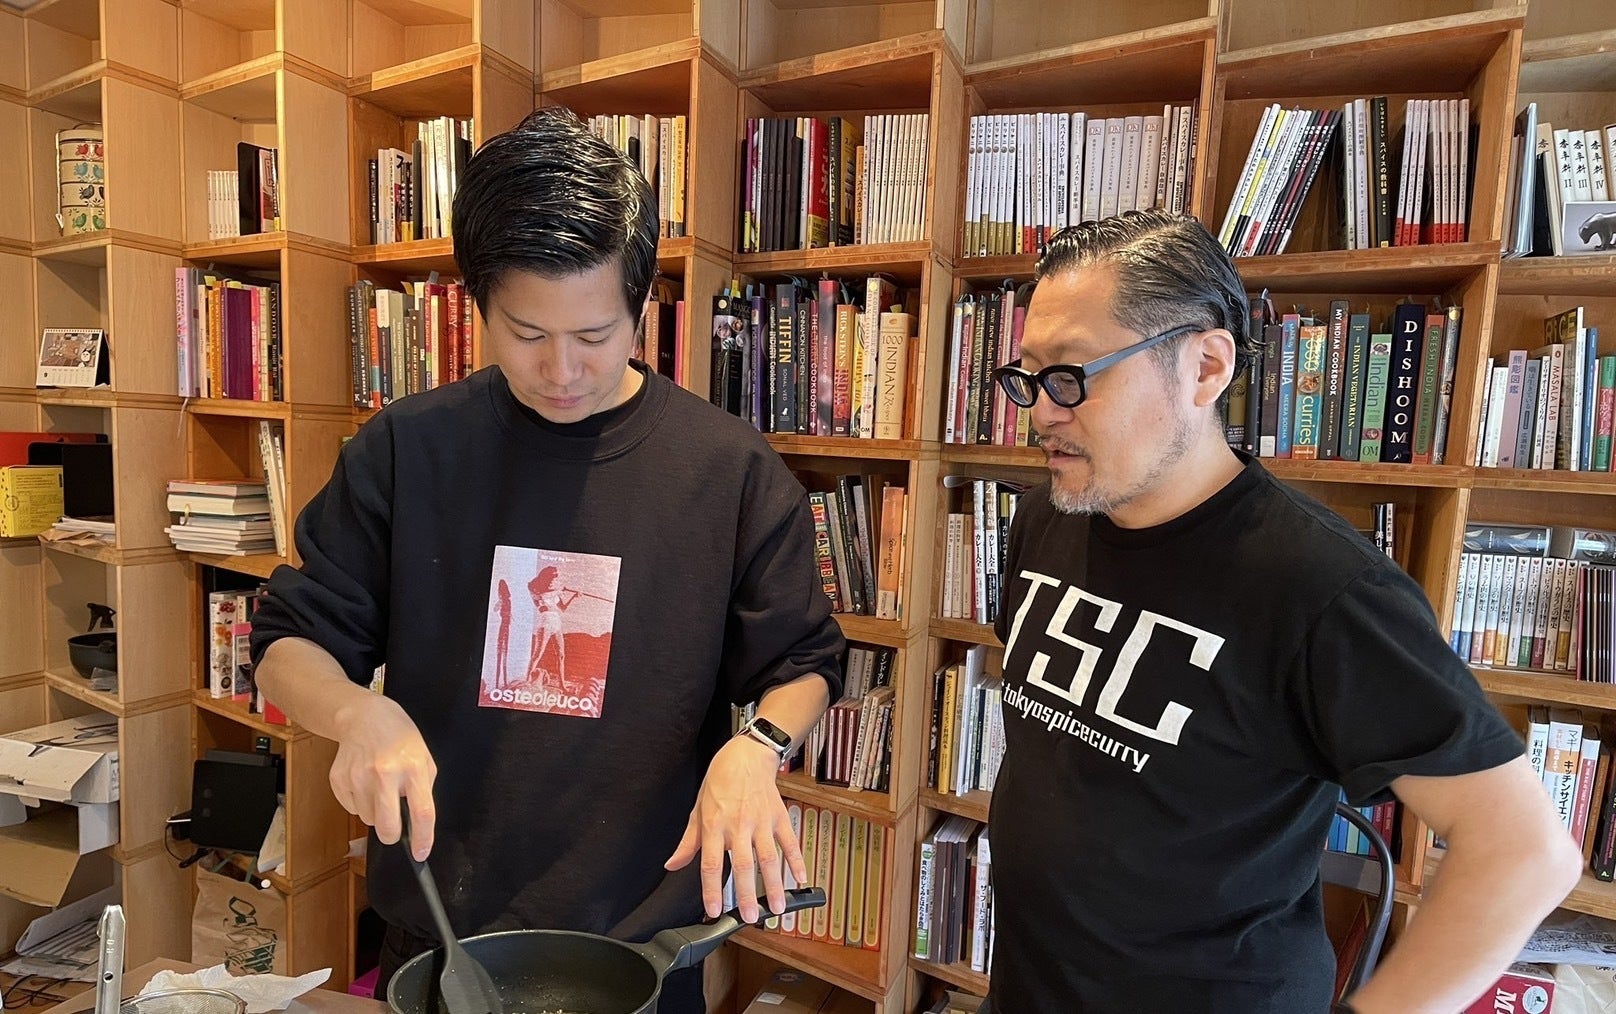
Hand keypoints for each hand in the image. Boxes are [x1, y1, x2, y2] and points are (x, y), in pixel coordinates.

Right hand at [329, 692, 437, 861]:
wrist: (364, 717)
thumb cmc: (399, 738)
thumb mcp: (424, 758)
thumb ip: (422, 791)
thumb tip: (416, 826)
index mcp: (413, 767)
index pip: (422, 813)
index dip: (423, 839)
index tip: (420, 854)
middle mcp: (385, 773)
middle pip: (388, 827)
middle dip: (393, 834)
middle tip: (396, 824)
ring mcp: (358, 777)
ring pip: (368, 821)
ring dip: (376, 813)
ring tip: (379, 788)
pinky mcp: (339, 780)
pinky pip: (352, 810)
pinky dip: (360, 803)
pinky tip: (364, 782)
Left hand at [665, 737, 805, 922]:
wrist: (746, 756)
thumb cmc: (720, 782)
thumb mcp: (698, 810)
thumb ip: (688, 842)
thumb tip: (673, 864)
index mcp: (715, 826)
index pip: (712, 864)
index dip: (712, 889)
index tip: (714, 910)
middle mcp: (738, 826)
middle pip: (744, 865)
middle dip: (748, 894)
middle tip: (751, 917)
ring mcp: (761, 822)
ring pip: (769, 858)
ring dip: (774, 884)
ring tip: (777, 907)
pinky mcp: (778, 816)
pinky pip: (789, 842)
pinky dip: (796, 861)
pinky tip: (800, 879)